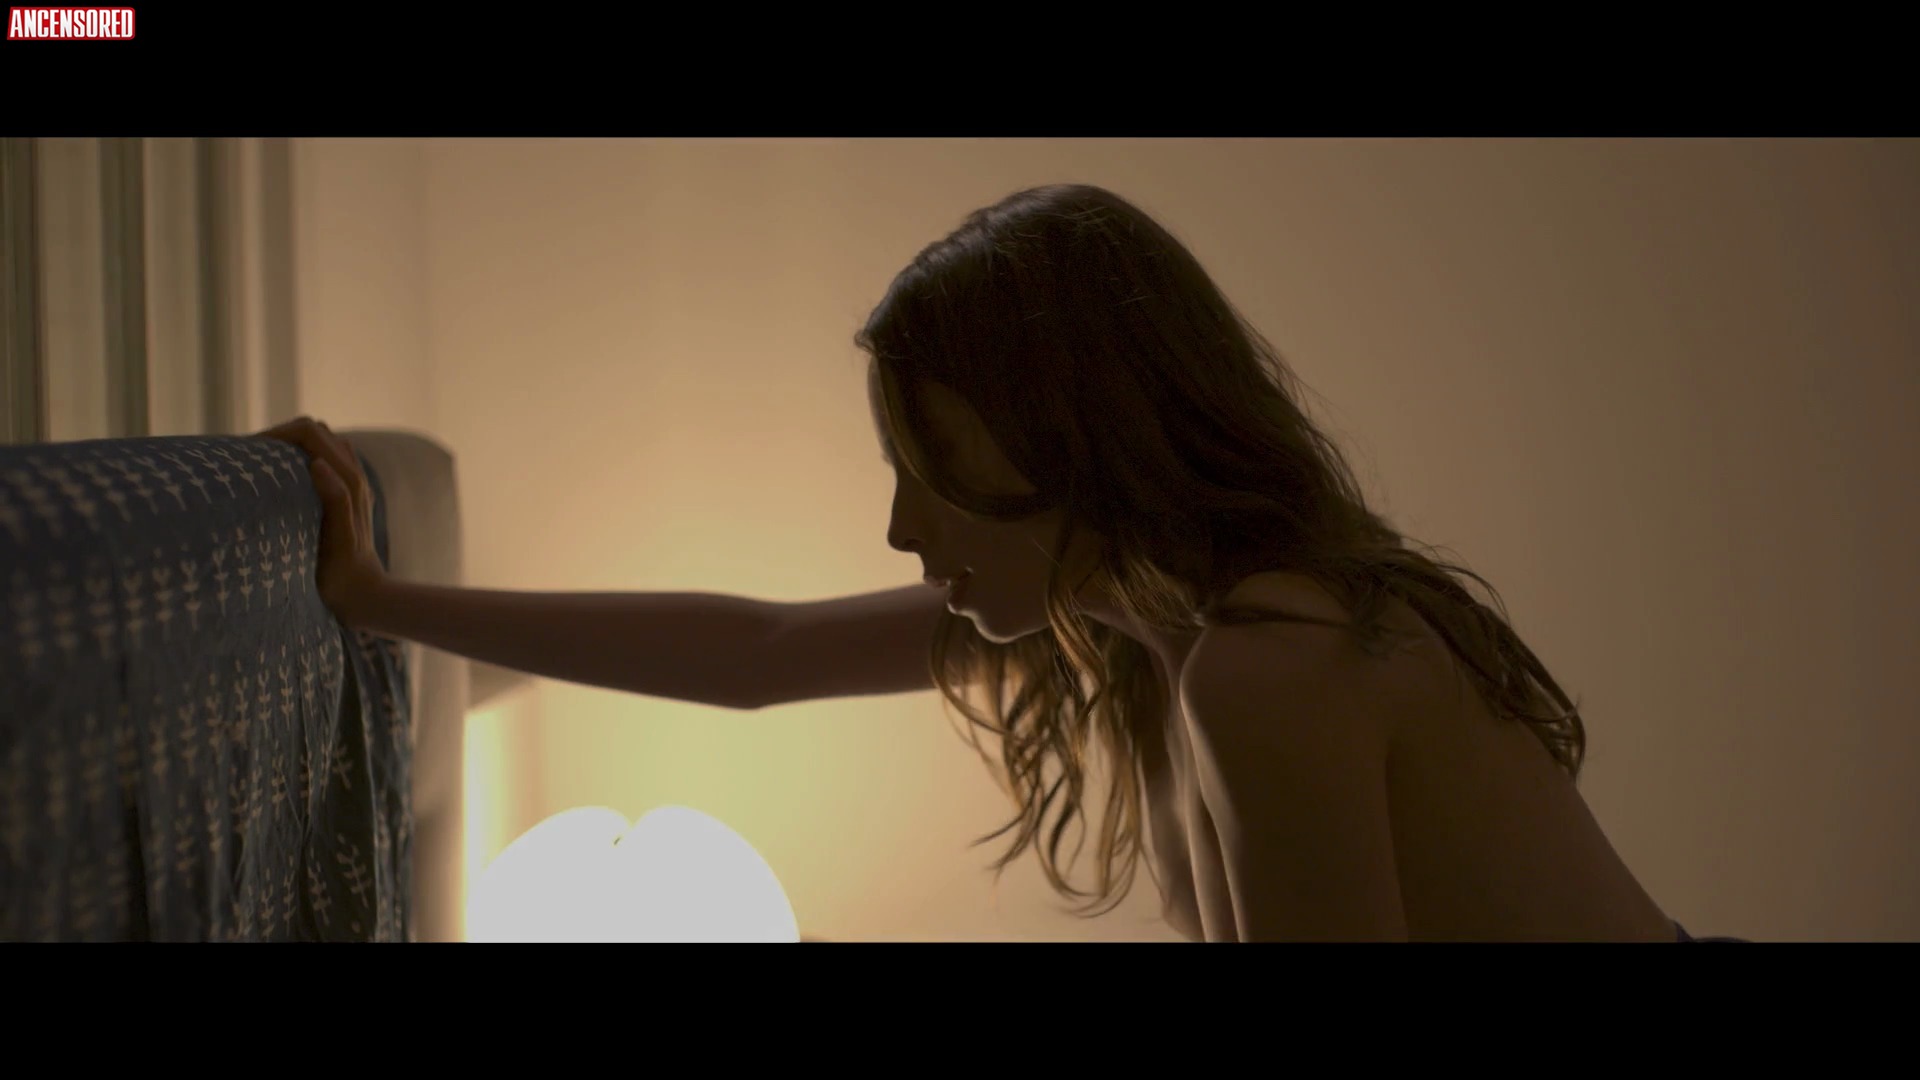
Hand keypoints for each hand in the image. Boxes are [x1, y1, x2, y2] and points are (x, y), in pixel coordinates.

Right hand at [256, 416, 388, 622]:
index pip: (310, 432)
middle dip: (282, 434)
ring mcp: (351, 485)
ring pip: (321, 443)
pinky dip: (302, 457)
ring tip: (262, 462)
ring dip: (292, 444)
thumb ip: (336, 499)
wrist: (363, 594)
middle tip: (250, 454)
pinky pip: (325, 460)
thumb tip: (317, 463)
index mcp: (349, 480)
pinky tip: (282, 478)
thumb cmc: (344, 571)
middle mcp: (353, 476)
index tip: (249, 450)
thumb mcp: (338, 537)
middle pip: (315, 430)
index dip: (279, 433)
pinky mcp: (346, 496)